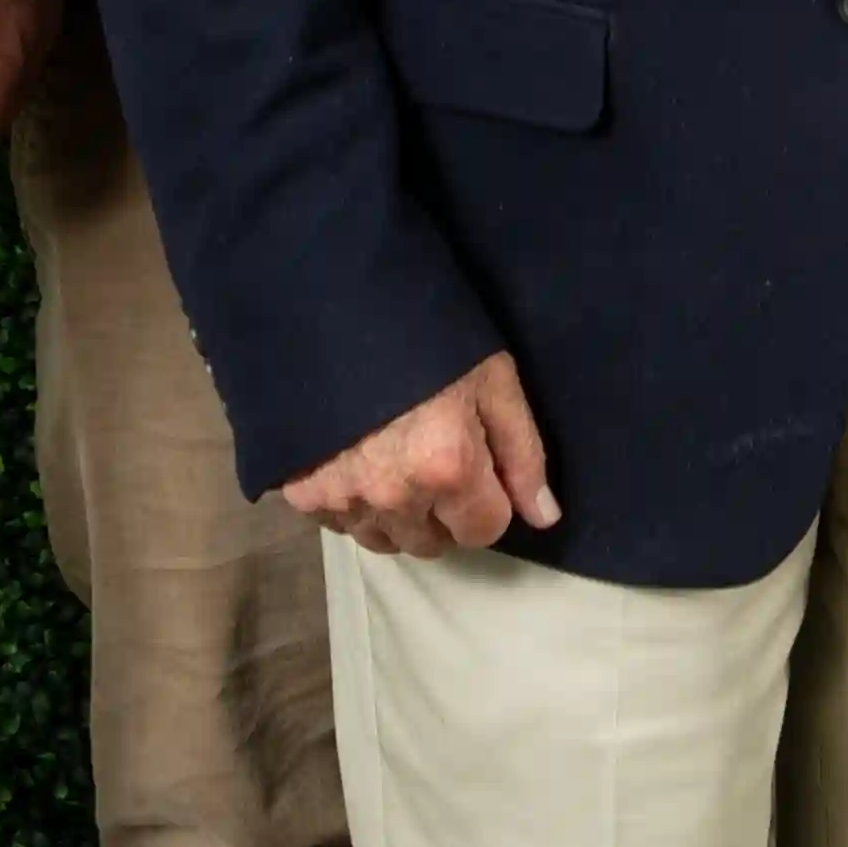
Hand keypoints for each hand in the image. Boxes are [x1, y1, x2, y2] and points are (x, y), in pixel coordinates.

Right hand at [276, 352, 560, 555]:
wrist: (335, 304)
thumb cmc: (429, 333)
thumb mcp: (492, 380)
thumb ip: (523, 454)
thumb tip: (545, 517)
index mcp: (447, 467)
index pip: (484, 531)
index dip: (490, 500)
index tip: (479, 467)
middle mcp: (393, 495)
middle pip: (433, 542)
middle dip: (444, 512)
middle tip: (436, 458)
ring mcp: (342, 498)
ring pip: (385, 539)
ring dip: (398, 515)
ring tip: (395, 459)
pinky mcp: (302, 493)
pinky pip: (341, 525)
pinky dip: (355, 504)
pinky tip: (358, 459)